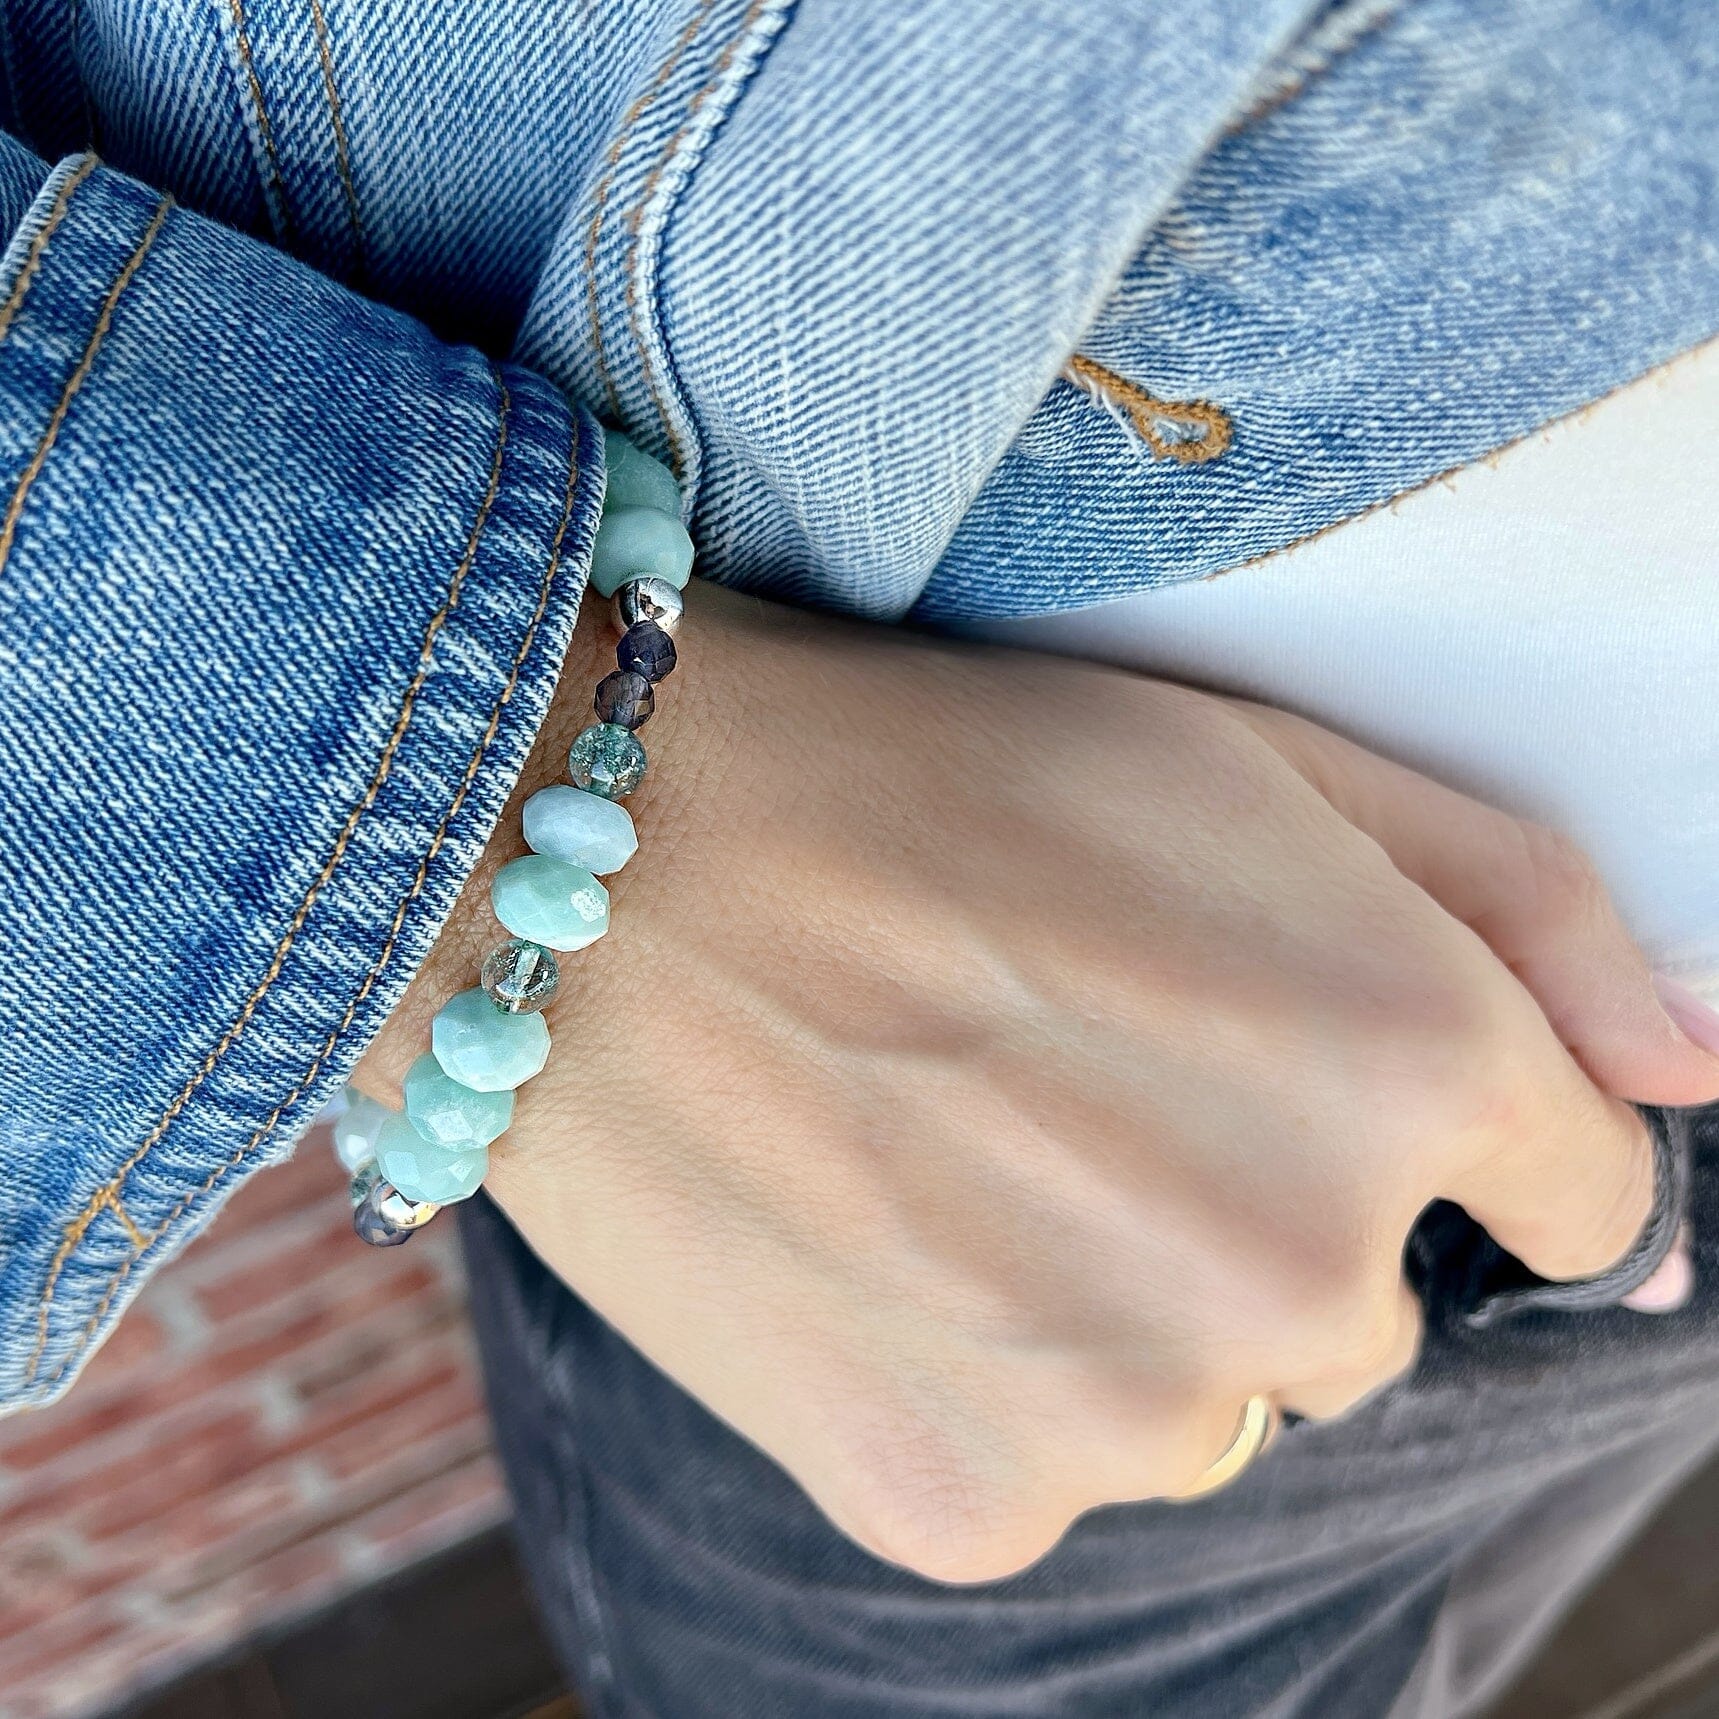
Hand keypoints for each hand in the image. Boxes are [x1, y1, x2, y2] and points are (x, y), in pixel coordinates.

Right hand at [360, 583, 1718, 1581]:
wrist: (600, 858)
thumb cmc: (928, 774)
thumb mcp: (1250, 758)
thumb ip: (1521, 909)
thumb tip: (1687, 1078)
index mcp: (1405, 1066)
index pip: (1588, 1198)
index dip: (1473, 1128)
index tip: (1330, 1079)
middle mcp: (1299, 1270)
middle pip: (1374, 1306)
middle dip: (1267, 1204)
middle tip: (1071, 1068)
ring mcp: (1124, 1414)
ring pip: (1210, 1396)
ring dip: (1125, 1302)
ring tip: (958, 1147)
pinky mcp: (961, 1500)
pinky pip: (1054, 1463)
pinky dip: (993, 1375)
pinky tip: (884, 1236)